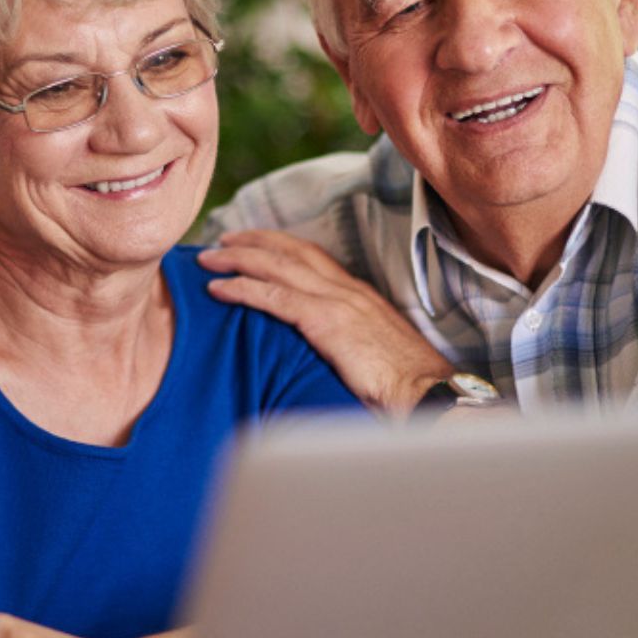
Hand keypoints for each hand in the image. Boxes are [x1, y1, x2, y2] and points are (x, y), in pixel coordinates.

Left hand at [197, 230, 453, 416]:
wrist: (429, 395)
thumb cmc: (407, 389)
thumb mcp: (376, 356)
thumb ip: (352, 346)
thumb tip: (333, 357)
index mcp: (360, 296)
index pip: (314, 258)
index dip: (280, 247)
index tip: (253, 244)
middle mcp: (348, 290)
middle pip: (292, 252)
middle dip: (253, 242)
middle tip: (221, 242)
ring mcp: (338, 302)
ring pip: (277, 267)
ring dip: (238, 259)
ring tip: (208, 259)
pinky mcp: (327, 322)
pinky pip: (274, 297)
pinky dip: (242, 288)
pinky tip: (218, 289)